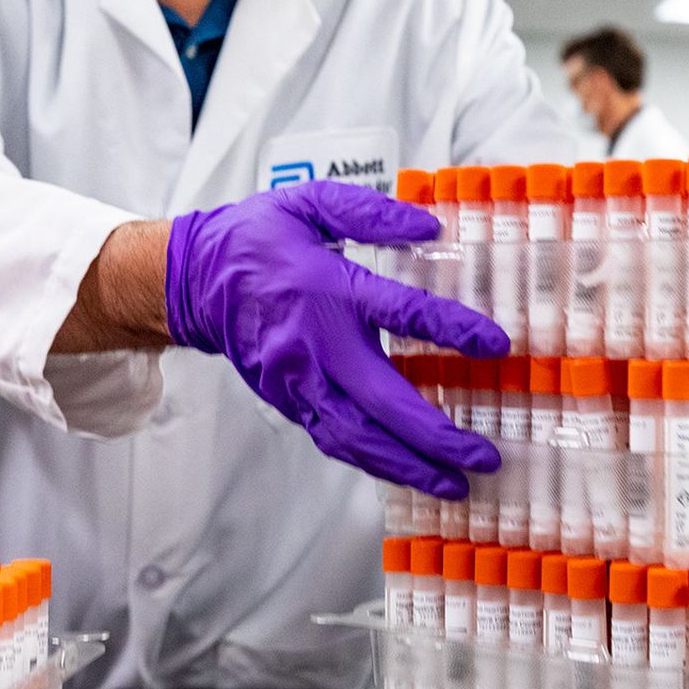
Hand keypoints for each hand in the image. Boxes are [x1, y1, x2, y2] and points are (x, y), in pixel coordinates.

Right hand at [165, 181, 507, 498]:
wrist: (194, 281)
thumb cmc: (255, 240)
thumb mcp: (308, 203)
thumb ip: (368, 213)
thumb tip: (428, 226)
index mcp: (328, 289)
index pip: (400, 312)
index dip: (450, 330)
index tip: (495, 345)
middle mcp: (315, 344)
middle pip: (382, 400)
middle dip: (434, 435)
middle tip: (482, 455)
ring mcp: (299, 381)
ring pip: (357, 437)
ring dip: (408, 466)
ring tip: (454, 484)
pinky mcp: (290, 402)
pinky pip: (335, 440)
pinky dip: (375, 464)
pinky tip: (409, 473)